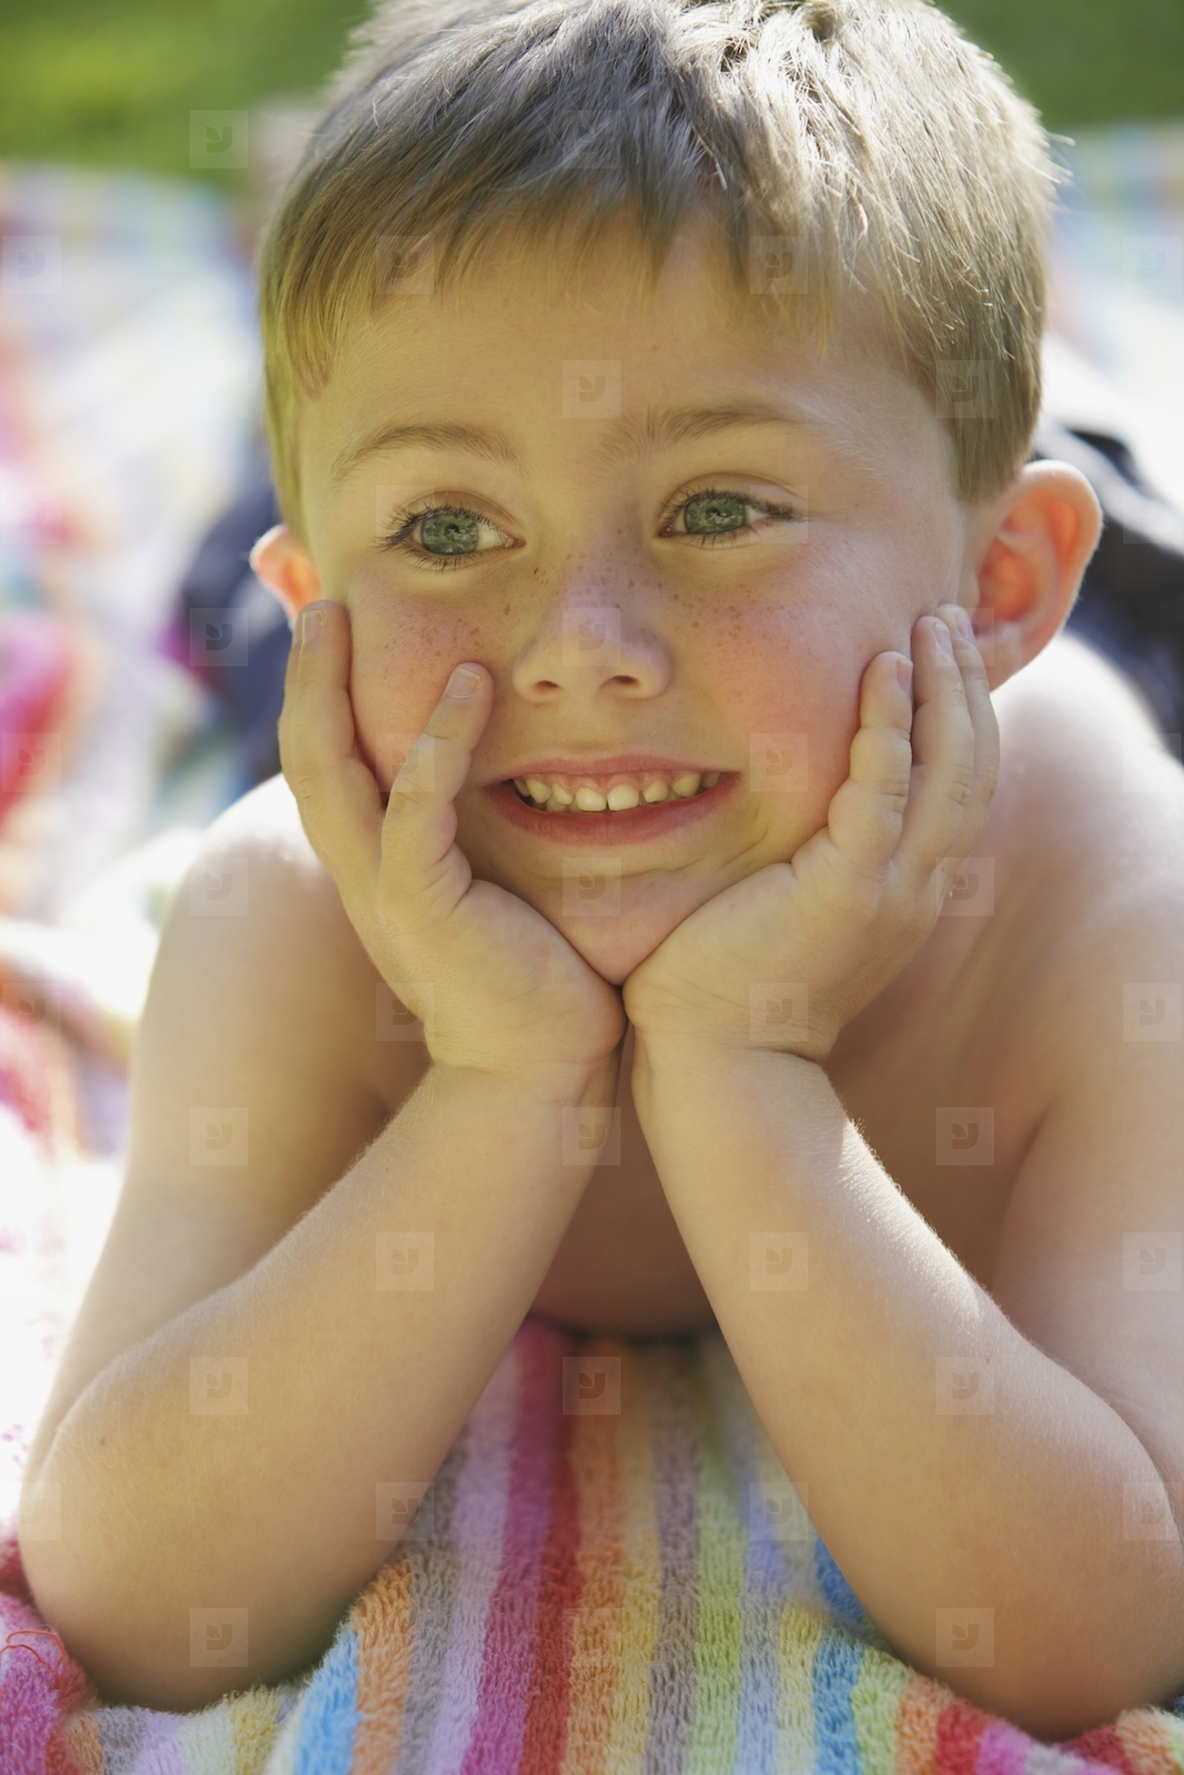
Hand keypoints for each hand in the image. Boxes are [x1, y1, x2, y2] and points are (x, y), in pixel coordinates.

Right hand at [278, 601, 625, 1081]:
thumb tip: (508, 759)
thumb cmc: (535, 968)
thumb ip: (480, 822)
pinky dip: (437, 745)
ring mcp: (381, 890)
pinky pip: (413, 811)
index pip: (326, 760)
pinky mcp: (419, 907)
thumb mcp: (495, 879)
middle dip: (302, 672)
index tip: (325, 618)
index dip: (315, 690)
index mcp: (371, 861)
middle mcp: (358, 871)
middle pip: (302, 753)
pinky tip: (470, 687)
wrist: (543, 1065)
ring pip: (327, 772)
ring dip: (329, 688)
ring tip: (337, 613)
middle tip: (312, 595)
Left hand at [622, 605, 999, 1062]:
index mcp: (905, 892)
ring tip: (926, 626)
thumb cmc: (725, 986)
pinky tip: (880, 673)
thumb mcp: (786, 907)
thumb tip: (781, 804)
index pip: (958, 787)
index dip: (959, 715)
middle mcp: (916, 889)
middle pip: (971, 768)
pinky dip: (888, 727)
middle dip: (963, 687)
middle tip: (946, 617)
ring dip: (940, 690)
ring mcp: (891, 892)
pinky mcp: (849, 892)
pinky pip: (885, 791)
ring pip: (946, 771)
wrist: (715, 1064)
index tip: (937, 653)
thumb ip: (806, 854)